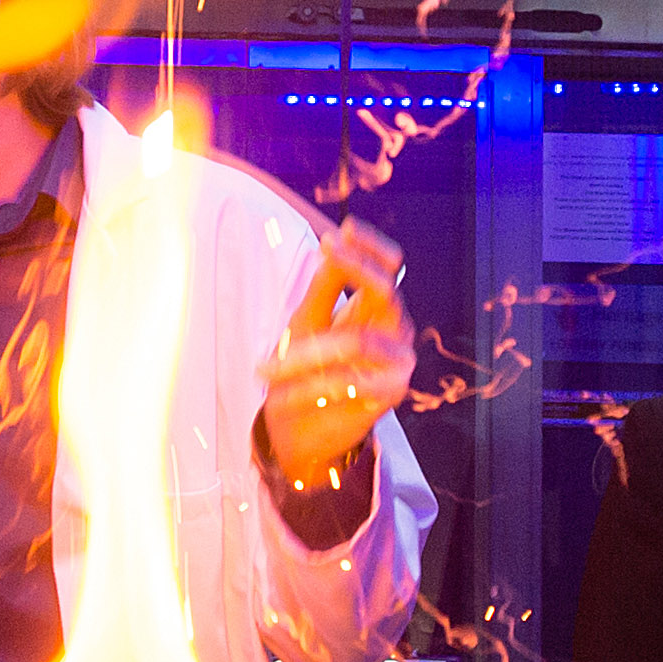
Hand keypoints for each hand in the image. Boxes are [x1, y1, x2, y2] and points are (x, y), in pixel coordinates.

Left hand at [259, 220, 412, 488]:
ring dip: (303, 354)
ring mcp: (398, 364)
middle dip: (355, 269)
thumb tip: (334, 241)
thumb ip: (324, 284)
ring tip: (264, 368)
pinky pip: (345, 382)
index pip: (389, 267)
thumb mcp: (307, 321)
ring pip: (355, 342)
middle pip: (386, 292)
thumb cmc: (303, 371)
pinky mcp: (390, 396)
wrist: (302, 431)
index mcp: (376, 309)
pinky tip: (279, 396)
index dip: (371, 247)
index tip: (342, 231)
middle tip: (325, 255)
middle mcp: (395, 331)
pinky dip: (305, 388)